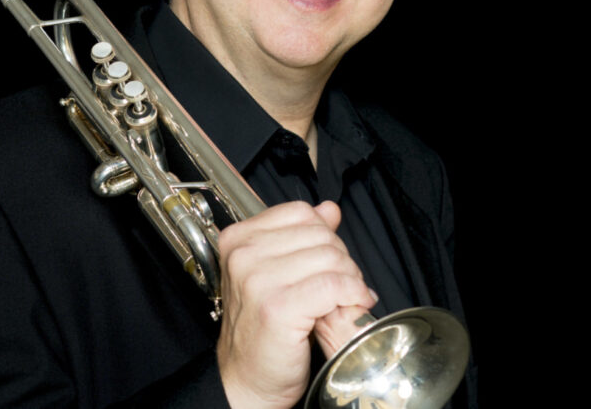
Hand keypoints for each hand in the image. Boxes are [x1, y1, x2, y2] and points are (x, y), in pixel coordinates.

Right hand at [215, 201, 377, 408]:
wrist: (246, 381)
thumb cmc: (260, 333)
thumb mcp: (277, 274)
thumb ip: (302, 238)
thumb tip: (328, 210)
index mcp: (238, 239)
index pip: (300, 213)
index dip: (325, 236)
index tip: (329, 262)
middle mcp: (243, 255)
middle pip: (320, 235)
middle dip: (342, 261)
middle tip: (343, 286)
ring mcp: (258, 280)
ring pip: (331, 258)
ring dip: (350, 280)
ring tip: (346, 299)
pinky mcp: (278, 307)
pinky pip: (334, 286)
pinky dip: (352, 295)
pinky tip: (351, 306)